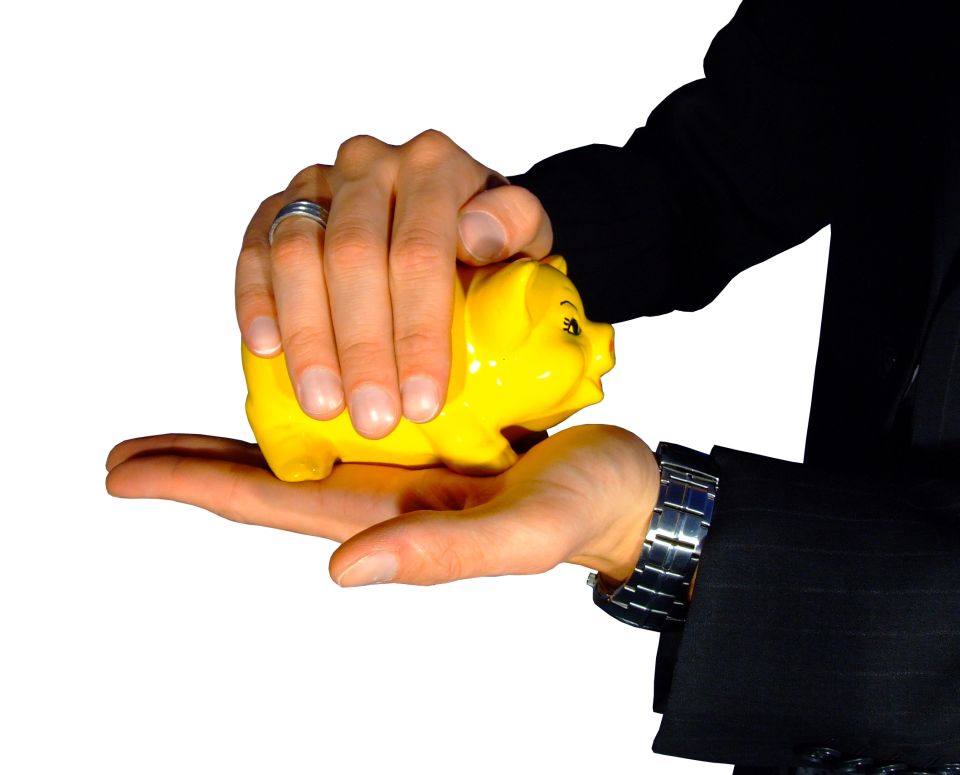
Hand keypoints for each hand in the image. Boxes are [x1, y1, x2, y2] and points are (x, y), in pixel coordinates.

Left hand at [105, 424, 659, 586]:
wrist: (623, 481)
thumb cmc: (579, 509)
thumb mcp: (518, 533)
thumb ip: (438, 553)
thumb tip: (339, 569)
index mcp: (387, 511)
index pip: (272, 499)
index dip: (196, 485)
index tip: (125, 472)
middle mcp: (380, 483)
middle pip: (268, 473)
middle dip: (195, 465)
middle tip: (126, 454)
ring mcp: (400, 453)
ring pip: (300, 436)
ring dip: (239, 427)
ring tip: (180, 427)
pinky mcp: (427, 416)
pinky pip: (349, 398)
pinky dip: (306, 387)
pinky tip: (286, 372)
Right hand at [236, 130, 552, 439]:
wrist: (449, 214)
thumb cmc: (490, 241)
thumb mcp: (525, 233)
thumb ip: (517, 224)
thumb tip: (477, 234)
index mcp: (434, 164)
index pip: (420, 252)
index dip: (419, 332)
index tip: (423, 402)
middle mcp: (370, 162)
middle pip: (354, 257)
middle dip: (362, 349)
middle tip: (373, 419)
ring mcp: (318, 183)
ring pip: (296, 254)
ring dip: (308, 337)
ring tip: (323, 404)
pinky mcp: (277, 208)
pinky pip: (254, 250)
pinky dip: (255, 300)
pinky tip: (266, 349)